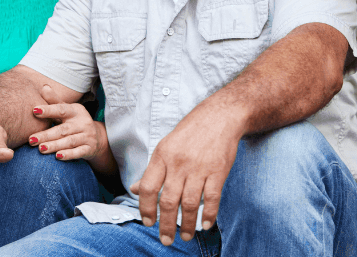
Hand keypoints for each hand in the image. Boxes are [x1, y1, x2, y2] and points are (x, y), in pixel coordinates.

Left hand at [28, 84, 108, 161]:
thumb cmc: (75, 122)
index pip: (61, 109)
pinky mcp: (89, 148)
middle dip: (46, 135)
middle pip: (62, 129)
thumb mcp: (67, 110)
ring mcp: (87, 136)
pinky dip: (69, 155)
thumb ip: (54, 101)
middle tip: (31, 139)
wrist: (97, 137)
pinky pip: (79, 152)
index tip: (34, 111)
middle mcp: (82, 123)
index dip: (48, 110)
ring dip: (55, 145)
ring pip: (69, 141)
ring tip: (41, 149)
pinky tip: (58, 157)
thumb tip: (43, 86)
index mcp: (75, 111)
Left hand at [130, 108, 241, 244]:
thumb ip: (153, 170)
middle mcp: (179, 163)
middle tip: (166, 240)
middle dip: (166, 225)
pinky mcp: (218, 171)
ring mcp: (199, 168)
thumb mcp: (166, 146)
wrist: (220, 116)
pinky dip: (209, 215)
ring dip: (187, 224)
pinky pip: (212, 198)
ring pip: (190, 203)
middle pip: (169, 201)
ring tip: (185, 236)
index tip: (148, 222)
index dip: (146, 208)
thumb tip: (136, 189)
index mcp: (163, 156)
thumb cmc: (191, 131)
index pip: (149, 187)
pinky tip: (205, 225)